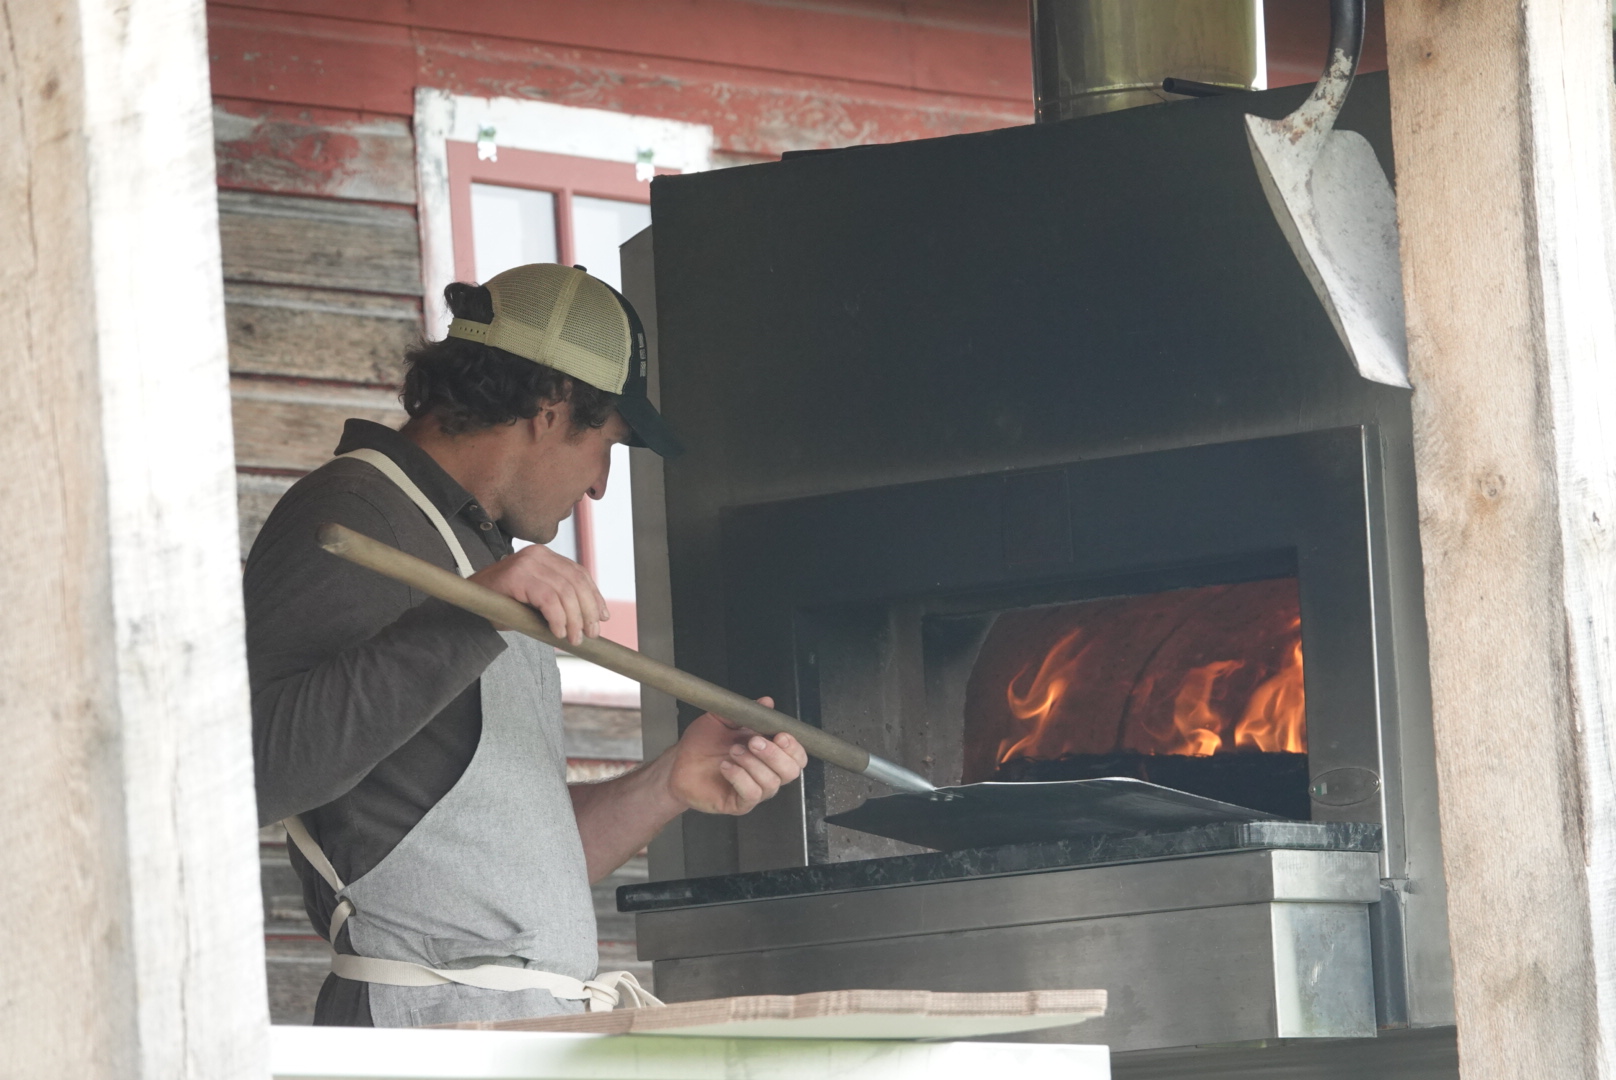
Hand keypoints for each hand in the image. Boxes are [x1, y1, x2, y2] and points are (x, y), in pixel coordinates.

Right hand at [468, 544, 606, 644]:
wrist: (468, 604)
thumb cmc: (503, 603)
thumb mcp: (537, 597)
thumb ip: (559, 598)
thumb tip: (592, 617)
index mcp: (545, 556)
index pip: (579, 573)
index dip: (594, 596)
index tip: (602, 617)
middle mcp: (538, 554)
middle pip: (576, 582)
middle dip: (588, 611)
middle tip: (590, 634)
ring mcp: (527, 564)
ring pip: (565, 592)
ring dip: (574, 619)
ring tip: (574, 638)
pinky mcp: (517, 576)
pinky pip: (548, 599)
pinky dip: (557, 618)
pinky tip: (557, 632)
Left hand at [666, 697, 809, 815]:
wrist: (678, 763)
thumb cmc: (702, 743)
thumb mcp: (723, 720)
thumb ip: (747, 712)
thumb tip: (766, 702)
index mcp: (769, 753)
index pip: (797, 756)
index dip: (794, 747)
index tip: (780, 734)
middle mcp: (766, 773)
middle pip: (790, 771)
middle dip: (774, 754)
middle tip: (753, 741)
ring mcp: (754, 790)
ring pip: (771, 782)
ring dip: (752, 764)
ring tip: (733, 751)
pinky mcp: (739, 803)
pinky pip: (751, 793)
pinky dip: (740, 777)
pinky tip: (726, 767)